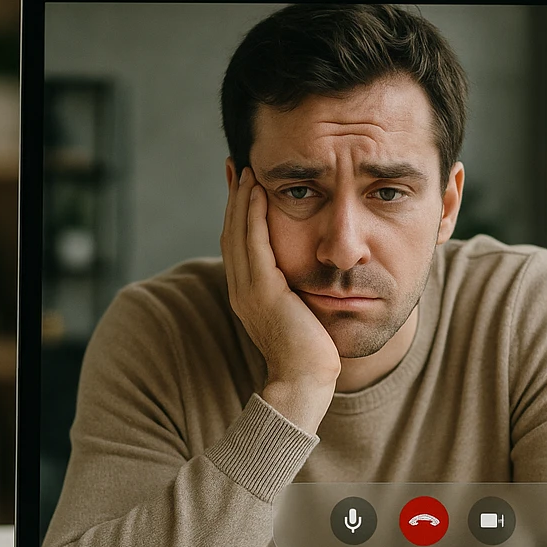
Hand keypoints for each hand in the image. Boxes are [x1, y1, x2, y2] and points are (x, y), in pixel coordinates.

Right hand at [220, 166, 339, 427]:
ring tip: (247, 168)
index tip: (245, 181)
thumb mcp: (302, 312)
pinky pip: (254, 243)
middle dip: (235, 196)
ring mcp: (248, 289)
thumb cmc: (312, 353)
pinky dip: (253, 214)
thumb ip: (298, 290)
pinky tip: (259, 191)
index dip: (239, 210)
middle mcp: (242, 288)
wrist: (307, 382)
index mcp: (249, 292)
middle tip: (239, 163)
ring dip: (241, 197)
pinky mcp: (263, 291)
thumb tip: (314, 272)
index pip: (240, 241)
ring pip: (238, 232)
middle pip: (232, 230)